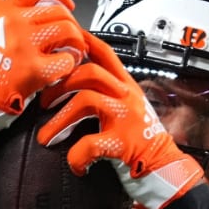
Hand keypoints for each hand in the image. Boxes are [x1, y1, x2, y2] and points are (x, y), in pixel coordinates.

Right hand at [0, 0, 84, 144]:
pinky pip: (66, 59)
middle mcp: (14, 22)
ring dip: (75, 41)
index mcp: (1, 9)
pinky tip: (64, 68)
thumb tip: (39, 14)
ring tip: (72, 51)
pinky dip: (70, 63)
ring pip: (68, 30)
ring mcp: (25, 45)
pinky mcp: (35, 69)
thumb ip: (9, 17)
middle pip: (58, 10)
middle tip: (70, 37)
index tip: (66, 2)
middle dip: (70, 23)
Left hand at [37, 31, 204, 208]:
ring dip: (59, 121)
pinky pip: (90, 144)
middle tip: (44, 104)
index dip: (82, 42)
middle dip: (59, 86)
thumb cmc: (141, 143)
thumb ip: (107, 95)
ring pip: (86, 101)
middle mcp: (127, 98)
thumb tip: (73, 84)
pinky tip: (76, 165)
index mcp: (126, 87)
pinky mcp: (123, 144)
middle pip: (89, 73)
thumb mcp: (127, 110)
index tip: (62, 38)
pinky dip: (76, 156)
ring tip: (46, 137)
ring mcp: (126, 119)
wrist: (165, 170)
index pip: (104, 54)